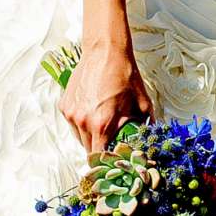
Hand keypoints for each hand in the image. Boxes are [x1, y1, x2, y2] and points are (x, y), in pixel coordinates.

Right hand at [59, 40, 152, 156]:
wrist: (105, 52)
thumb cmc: (124, 76)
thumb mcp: (143, 103)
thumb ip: (146, 125)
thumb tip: (150, 139)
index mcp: (102, 125)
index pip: (99, 157)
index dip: (106, 162)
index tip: (113, 162)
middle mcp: (82, 122)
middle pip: (88, 150)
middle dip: (100, 150)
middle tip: (111, 144)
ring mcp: (71, 114)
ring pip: (79, 137)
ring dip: (90, 137)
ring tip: (102, 125)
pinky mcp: (65, 105)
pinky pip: (72, 123)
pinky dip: (81, 123)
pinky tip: (93, 112)